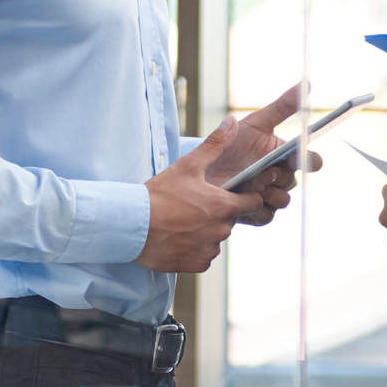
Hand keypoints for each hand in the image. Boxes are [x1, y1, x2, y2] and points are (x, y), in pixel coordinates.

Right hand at [139, 115, 263, 272]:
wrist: (132, 225)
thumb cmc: (160, 194)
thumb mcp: (188, 165)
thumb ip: (215, 144)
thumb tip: (233, 122)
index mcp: (225, 206)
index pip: (253, 203)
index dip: (244, 196)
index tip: (229, 194)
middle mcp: (222, 231)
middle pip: (231, 220)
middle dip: (218, 213)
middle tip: (194, 205)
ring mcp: (209, 250)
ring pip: (216, 239)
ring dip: (206, 232)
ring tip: (182, 221)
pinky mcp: (196, 265)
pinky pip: (202, 256)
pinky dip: (193, 248)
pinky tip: (177, 237)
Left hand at [201, 84, 325, 223]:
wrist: (201, 168)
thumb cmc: (231, 143)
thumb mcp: (255, 122)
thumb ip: (282, 106)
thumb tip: (307, 83)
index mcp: (284, 156)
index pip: (309, 160)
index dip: (310, 160)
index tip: (300, 156)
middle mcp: (280, 177)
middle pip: (293, 182)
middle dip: (279, 177)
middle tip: (264, 171)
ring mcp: (269, 197)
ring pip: (282, 201)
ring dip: (268, 193)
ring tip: (250, 185)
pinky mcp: (255, 214)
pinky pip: (266, 216)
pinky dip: (256, 209)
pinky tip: (242, 199)